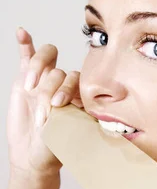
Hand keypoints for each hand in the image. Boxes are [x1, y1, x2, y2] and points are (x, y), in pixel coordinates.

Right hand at [7, 27, 83, 176]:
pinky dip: (25, 43)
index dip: (67, 88)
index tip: (58, 105)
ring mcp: (44, 80)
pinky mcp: (25, 79)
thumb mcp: (73, 135)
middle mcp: (63, 85)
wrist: (34, 155)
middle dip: (49, 87)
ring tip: (29, 90)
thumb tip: (102, 118)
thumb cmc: (57, 148)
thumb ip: (80, 119)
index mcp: (78, 96)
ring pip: (43, 61)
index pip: (76, 79)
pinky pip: (27, 55)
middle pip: (58, 70)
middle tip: (44, 106)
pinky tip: (21, 33)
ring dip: (36, 72)